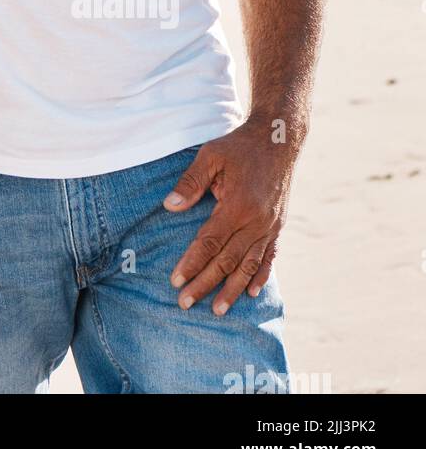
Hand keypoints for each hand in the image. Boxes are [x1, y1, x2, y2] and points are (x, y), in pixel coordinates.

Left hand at [164, 118, 298, 316]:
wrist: (278, 139)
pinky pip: (269, 256)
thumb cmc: (239, 145)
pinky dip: (260, 275)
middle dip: (206, 284)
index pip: (210, 242)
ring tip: (218, 309)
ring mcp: (270, 226)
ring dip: (232, 288)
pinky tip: (251, 291)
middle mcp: (257, 222)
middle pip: (227, 260)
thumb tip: (170, 206)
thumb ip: (191, 182)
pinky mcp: (278, 225)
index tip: (176, 281)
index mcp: (238, 205)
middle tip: (186, 303)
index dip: (192, 263)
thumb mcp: (211, 155)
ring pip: (249, 265)